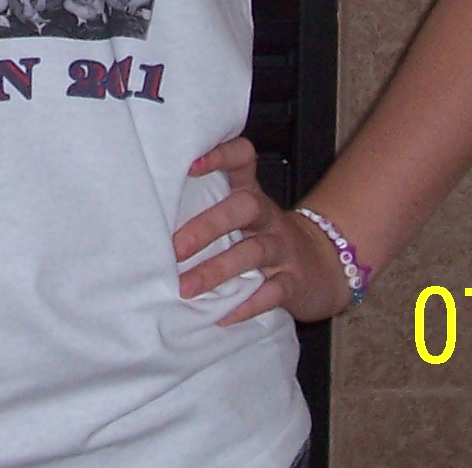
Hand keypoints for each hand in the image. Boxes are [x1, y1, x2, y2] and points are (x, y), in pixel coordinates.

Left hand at [173, 138, 350, 325]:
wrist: (325, 265)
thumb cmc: (264, 237)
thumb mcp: (243, 216)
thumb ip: (208, 208)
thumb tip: (146, 218)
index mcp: (251, 194)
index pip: (243, 159)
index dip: (221, 156)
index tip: (190, 165)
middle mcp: (268, 217)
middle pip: (245, 207)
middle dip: (208, 226)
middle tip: (175, 248)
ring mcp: (284, 249)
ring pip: (254, 252)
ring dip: (218, 270)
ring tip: (186, 288)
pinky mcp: (294, 282)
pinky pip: (274, 292)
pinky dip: (248, 305)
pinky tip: (223, 315)